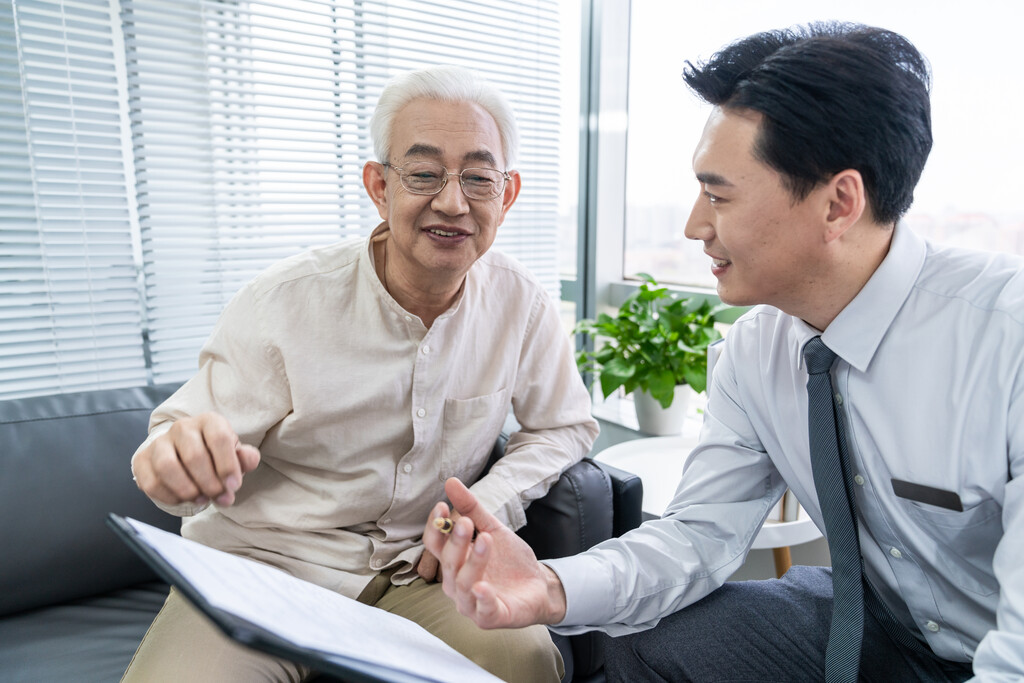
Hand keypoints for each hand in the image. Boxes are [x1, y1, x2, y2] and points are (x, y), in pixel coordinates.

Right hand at [131, 412, 259, 506]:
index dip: (227, 465)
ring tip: (201, 499)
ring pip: (168, 467)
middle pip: (194, 456)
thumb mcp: (234, 454)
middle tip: (219, 497)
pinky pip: (151, 482)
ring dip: (187, 490)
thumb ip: (245, 458)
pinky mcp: (142, 460)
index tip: (233, 486)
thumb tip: (248, 460)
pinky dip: (169, 496)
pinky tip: (183, 499)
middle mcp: (182, 427)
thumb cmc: (214, 455)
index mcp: (208, 421)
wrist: (183, 454)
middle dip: (209, 483)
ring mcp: (159, 442)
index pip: (219, 438)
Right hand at [423, 478, 567, 628]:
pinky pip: (482, 610)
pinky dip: (481, 598)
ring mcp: (470, 603)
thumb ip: (472, 509)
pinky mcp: (490, 617)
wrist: (538, 585)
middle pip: (448, 562)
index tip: (442, 506)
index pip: (434, 544)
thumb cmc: (509, 560)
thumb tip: (451, 482)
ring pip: (463, 584)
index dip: (435, 527)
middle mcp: (455, 583)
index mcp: (453, 561)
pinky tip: (482, 586)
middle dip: (456, 542)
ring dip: (473, 561)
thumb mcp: (493, 529)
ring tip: (485, 540)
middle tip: (465, 523)